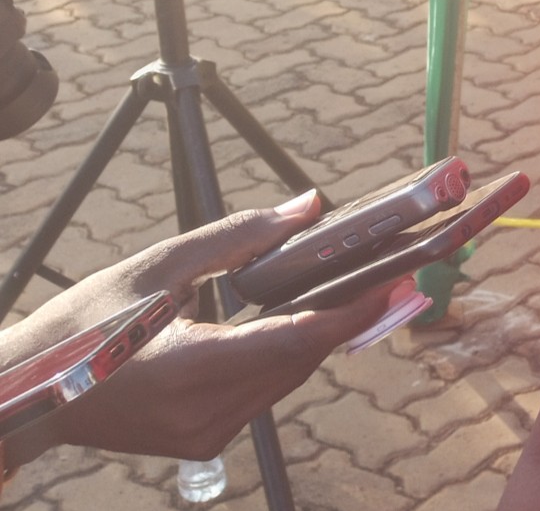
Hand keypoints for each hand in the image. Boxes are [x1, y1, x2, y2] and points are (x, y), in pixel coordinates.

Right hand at [0, 194, 403, 464]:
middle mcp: (202, 412)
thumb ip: (237, 237)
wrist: (25, 397)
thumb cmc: (83, 324)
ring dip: (322, 337)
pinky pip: (265, 394)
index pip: (290, 342)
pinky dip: (287, 358)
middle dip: (348, 316)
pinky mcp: (204, 442)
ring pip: (288, 380)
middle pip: (299, 360)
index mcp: (186, 367)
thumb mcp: (156, 267)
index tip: (394, 281)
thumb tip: (310, 206)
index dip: (349, 312)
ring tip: (362, 288)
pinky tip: (306, 322)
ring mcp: (205, 435)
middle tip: (393, 271)